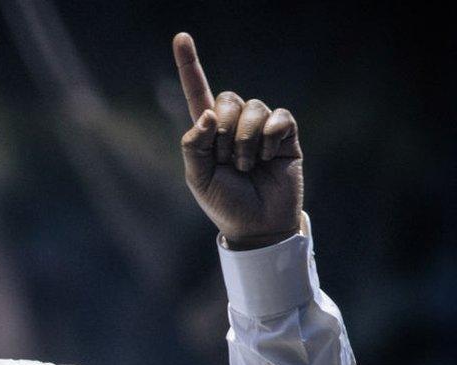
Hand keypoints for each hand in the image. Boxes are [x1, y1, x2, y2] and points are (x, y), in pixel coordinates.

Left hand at [173, 32, 303, 249]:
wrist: (257, 226)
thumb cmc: (225, 203)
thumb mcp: (198, 177)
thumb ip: (194, 145)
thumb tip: (207, 115)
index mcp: (207, 132)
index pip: (197, 92)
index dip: (190, 65)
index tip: (180, 37)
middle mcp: (233, 124)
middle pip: (227, 98)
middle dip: (224, 133)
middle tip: (229, 163)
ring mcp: (261, 128)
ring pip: (253, 108)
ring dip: (246, 142)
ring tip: (248, 167)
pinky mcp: (286, 135)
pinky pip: (279, 118)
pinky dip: (271, 139)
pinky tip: (270, 158)